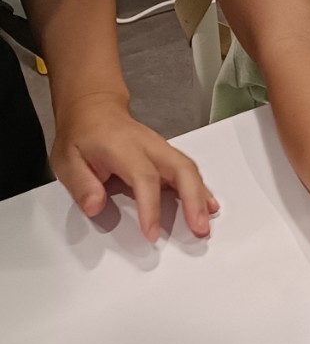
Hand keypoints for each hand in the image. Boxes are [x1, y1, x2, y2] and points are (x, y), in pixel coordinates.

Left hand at [50, 93, 218, 240]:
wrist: (94, 110)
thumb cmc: (81, 136)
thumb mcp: (66, 160)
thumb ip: (81, 185)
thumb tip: (95, 207)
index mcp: (124, 147)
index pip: (144, 177)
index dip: (151, 207)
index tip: (152, 234)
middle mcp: (149, 146)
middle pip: (180, 169)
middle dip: (193, 200)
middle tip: (198, 228)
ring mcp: (161, 148)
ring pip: (189, 169)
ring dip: (201, 196)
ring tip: (206, 222)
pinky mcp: (166, 154)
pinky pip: (188, 170)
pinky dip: (201, 188)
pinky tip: (208, 205)